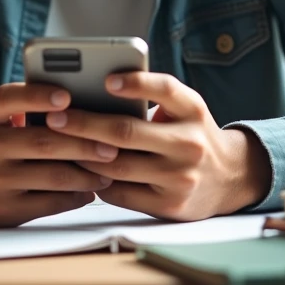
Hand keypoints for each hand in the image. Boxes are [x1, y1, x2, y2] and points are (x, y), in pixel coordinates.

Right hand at [0, 83, 118, 226]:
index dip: (39, 96)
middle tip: (114, 142)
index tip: (67, 96)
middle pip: (42, 142)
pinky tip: (91, 188)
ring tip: (109, 167)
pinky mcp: (2, 210)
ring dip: (87, 172)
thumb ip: (24, 104)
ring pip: (51, 175)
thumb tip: (81, 102)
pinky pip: (49, 202)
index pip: (10, 99)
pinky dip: (75, 195)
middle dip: (84, 142)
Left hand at [45, 72, 271, 220]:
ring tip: (57, 143)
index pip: (166, 90)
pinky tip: (79, 169)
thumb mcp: (184, 109)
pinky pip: (121, 193)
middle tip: (55, 116)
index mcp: (192, 110)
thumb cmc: (192, 133)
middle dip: (85, 124)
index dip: (136, 83)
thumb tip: (96, 90)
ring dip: (82, 154)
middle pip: (127, 132)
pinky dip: (96, 180)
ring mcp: (179, 177)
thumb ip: (152, 99)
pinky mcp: (168, 205)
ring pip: (117, 166)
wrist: (230, 178)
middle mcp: (189, 143)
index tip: (106, 79)